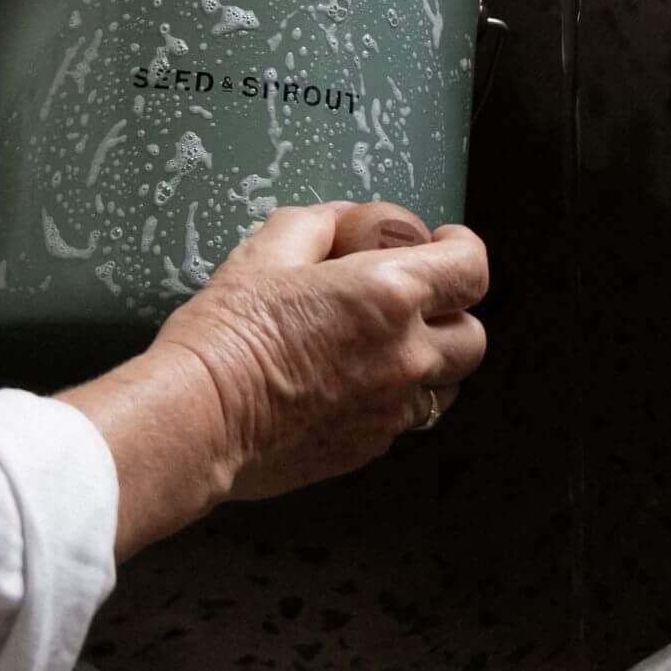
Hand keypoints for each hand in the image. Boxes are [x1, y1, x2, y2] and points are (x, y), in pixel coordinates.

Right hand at [159, 201, 488, 500]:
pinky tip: (347, 382)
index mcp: (388, 295)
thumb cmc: (228, 334)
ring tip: (383, 345)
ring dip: (429, 361)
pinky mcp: (370, 447)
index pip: (471, 268)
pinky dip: (391, 397)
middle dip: (451, 311)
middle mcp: (406, 356)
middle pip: (471, 336)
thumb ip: (318, 225)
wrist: (199, 418)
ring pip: (446, 385)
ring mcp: (392, 408)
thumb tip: (340, 223)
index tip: (443, 244)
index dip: (463, 249)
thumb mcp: (266, 250)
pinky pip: (404, 418)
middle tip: (416, 298)